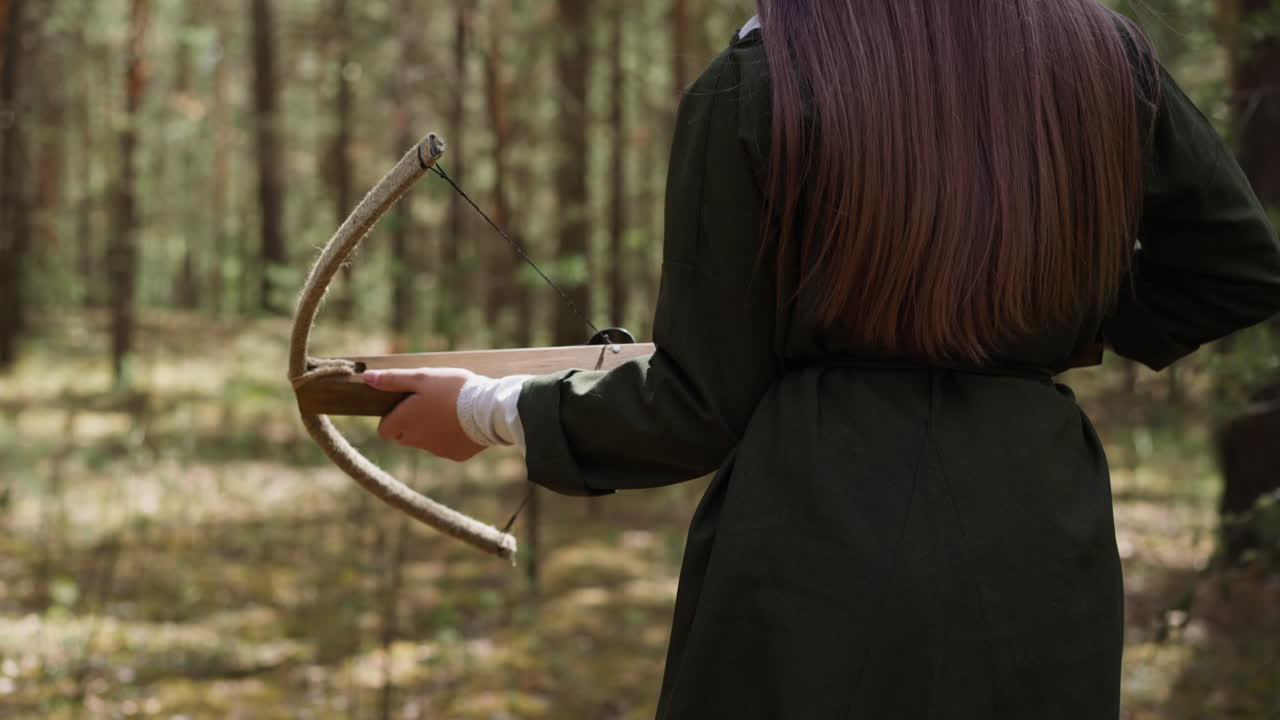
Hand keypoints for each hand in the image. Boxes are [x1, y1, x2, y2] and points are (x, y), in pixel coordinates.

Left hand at [364, 368, 486, 461]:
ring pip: (425, 442)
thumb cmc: (453, 389)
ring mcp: (437, 450)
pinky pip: (446, 448)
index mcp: (404, 422)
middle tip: (428, 405)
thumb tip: (367, 378)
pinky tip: (462, 423)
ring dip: (431, 430)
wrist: (489, 409)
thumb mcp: (422, 377)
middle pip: (404, 437)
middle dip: (410, 424)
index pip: (384, 430)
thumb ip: (393, 379)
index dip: (391, 418)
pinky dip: (450, 437)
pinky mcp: (456, 455)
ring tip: (449, 411)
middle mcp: (416, 441)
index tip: (405, 406)